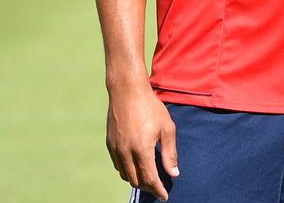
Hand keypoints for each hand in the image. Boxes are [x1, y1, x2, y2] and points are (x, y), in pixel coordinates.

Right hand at [106, 83, 178, 199]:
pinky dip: (127, 171)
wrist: (127, 92)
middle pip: (136, 180)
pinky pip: (118, 165)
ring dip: (137, 180)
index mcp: (142, 149)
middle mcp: (126, 152)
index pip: (150, 179)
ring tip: (148, 179)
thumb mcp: (167, 128)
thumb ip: (170, 153)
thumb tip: (174, 173)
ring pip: (125, 175)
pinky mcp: (110, 144)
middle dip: (148, 187)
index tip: (164, 196)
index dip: (158, 190)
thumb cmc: (151, 107)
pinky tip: (136, 167)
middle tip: (158, 187)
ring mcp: (115, 149)